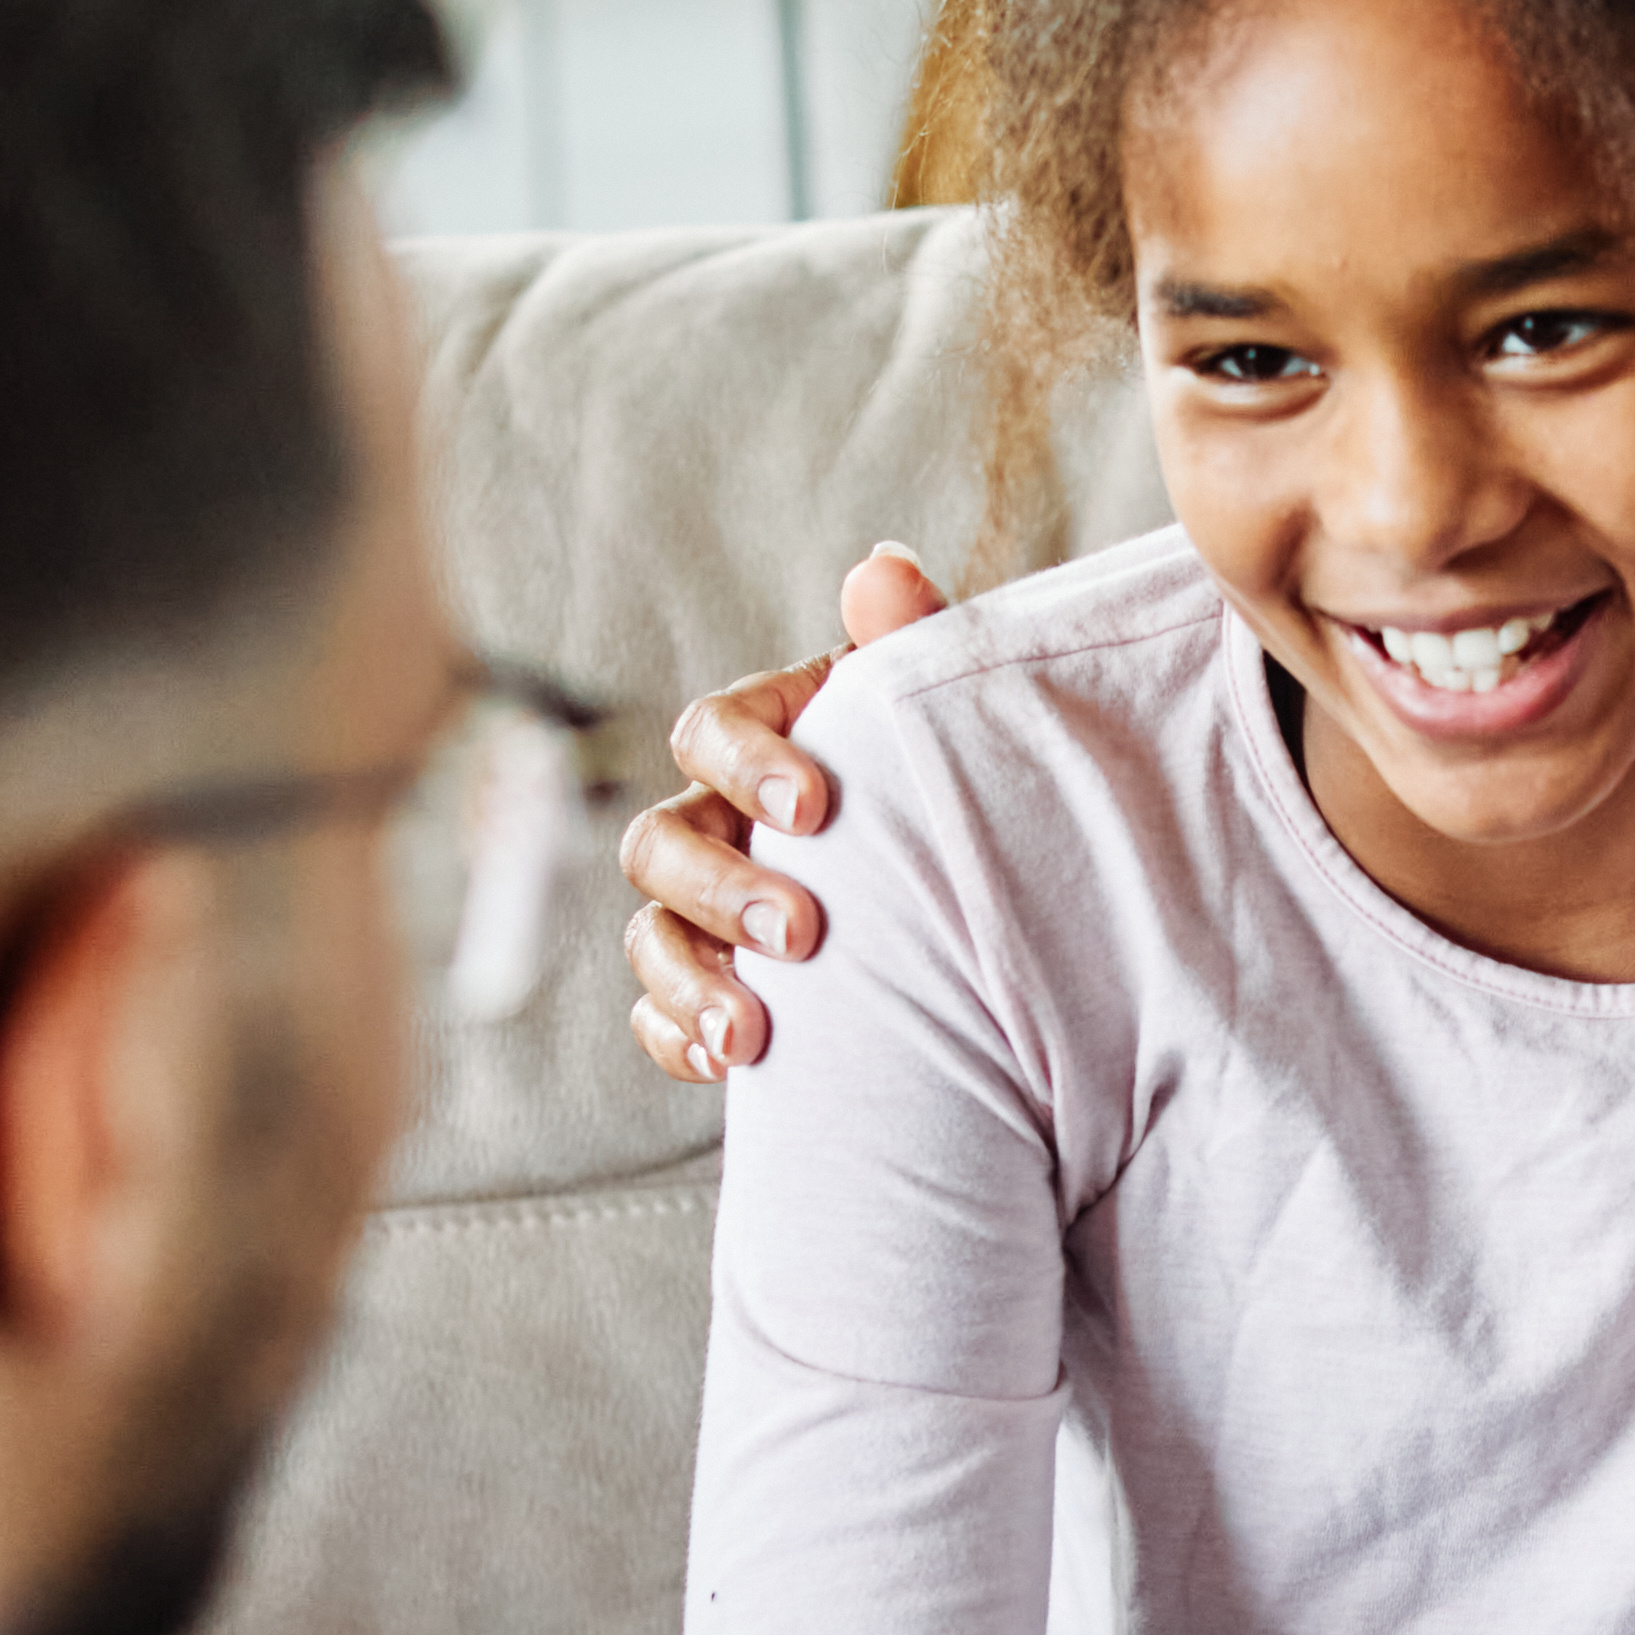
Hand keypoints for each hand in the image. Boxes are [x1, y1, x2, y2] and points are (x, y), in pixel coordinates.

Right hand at [622, 544, 951, 1080]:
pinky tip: (728, 1065)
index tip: (816, 808)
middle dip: (717, 889)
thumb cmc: (952, 776)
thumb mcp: (939, 712)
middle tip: (800, 932)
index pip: (707, 732)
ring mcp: (701, 910)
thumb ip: (912, 641)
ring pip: (649, 936)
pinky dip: (677, 1039)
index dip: (745, 765)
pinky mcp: (711, 986)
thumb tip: (882, 569)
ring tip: (751, 1034)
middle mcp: (715, 820)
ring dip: (687, 982)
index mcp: (762, 740)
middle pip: (658, 843)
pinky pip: (658, 1016)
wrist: (985, 884)